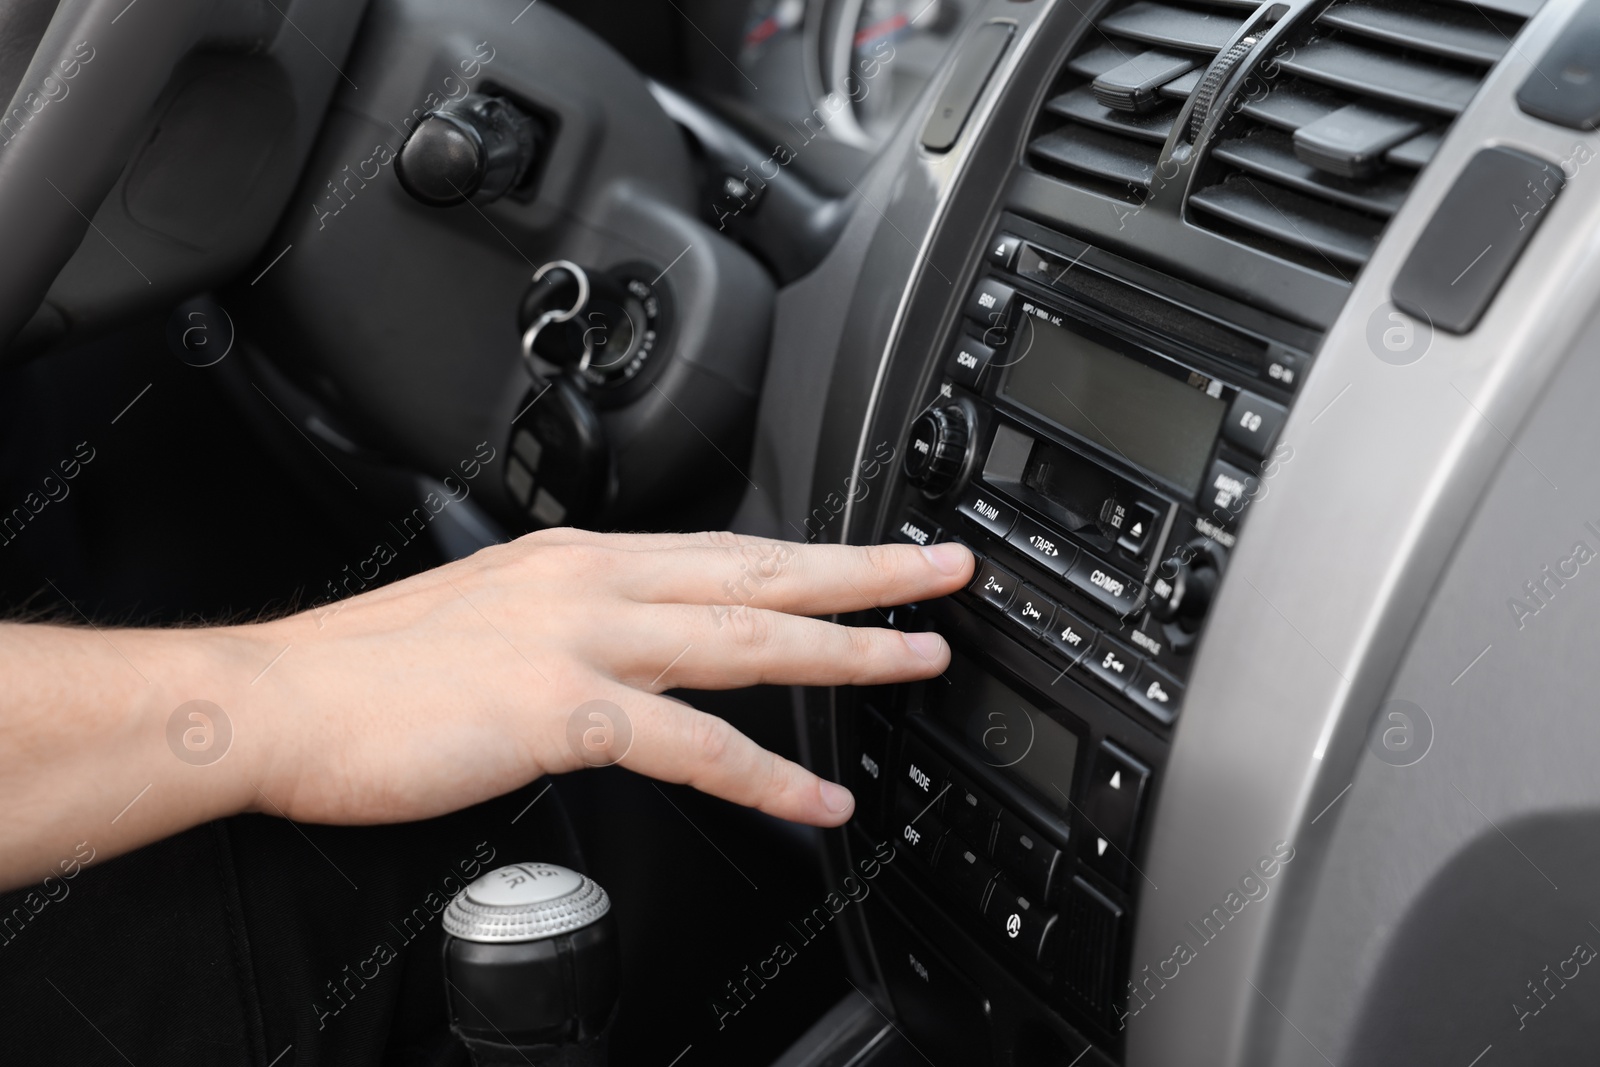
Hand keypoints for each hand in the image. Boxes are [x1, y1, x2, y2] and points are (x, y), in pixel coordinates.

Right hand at [245, 529, 972, 828]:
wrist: (276, 700)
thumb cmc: (369, 670)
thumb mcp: (491, 613)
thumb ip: (572, 621)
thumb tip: (631, 643)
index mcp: (579, 558)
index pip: (723, 548)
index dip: (808, 555)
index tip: (866, 557)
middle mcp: (593, 581)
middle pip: (761, 572)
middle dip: (865, 573)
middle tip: (941, 573)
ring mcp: (580, 640)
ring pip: (747, 639)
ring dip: (847, 652)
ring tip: (918, 660)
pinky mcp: (560, 710)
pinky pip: (691, 746)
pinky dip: (766, 774)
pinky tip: (815, 799)